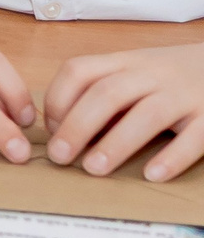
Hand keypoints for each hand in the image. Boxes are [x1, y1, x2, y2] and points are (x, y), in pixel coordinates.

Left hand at [44, 44, 203, 179]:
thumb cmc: (171, 77)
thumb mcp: (135, 74)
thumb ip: (104, 94)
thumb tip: (62, 130)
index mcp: (126, 62)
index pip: (79, 70)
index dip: (57, 99)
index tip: (49, 129)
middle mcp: (153, 73)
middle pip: (107, 94)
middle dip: (77, 126)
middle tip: (59, 157)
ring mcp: (184, 93)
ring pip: (147, 114)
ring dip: (116, 143)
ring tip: (93, 169)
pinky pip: (194, 136)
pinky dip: (172, 157)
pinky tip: (152, 175)